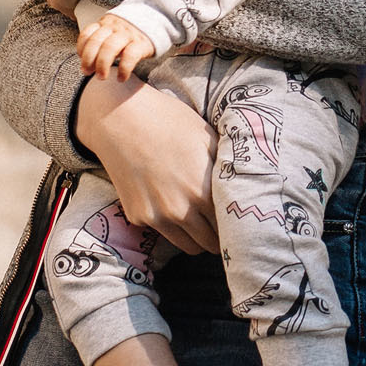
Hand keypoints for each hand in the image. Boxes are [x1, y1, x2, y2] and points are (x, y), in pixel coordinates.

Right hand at [77, 76, 220, 254]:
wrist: (120, 118)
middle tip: (220, 224)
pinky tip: (167, 200)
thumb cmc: (169, 121)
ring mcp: (157, 217)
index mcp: (204, 192)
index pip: (231, 227)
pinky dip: (169, 224)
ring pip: (188, 246)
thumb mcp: (208, 139)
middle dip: (218, 236)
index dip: (236, 224)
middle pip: (211, 244)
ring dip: (197, 237)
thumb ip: (226, 169)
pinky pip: (163, 232)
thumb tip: (245, 188)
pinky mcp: (137, 217)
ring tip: (199, 220)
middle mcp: (181, 211)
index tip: (237, 220)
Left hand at [79, 15, 156, 80]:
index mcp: (105, 23)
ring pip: (110, 47)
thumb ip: (101, 41)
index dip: (81, 49)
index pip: (87, 33)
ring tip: (101, 77)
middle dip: (88, 59)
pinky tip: (121, 78)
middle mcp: (115, 27)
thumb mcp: (113, 31)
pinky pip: (130, 56)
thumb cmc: (130, 33)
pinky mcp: (142, 44)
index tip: (82, 61)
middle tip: (87, 72)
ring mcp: (128, 34)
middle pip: (96, 41)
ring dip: (102, 65)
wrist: (157, 21)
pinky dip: (123, 69)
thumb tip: (87, 64)